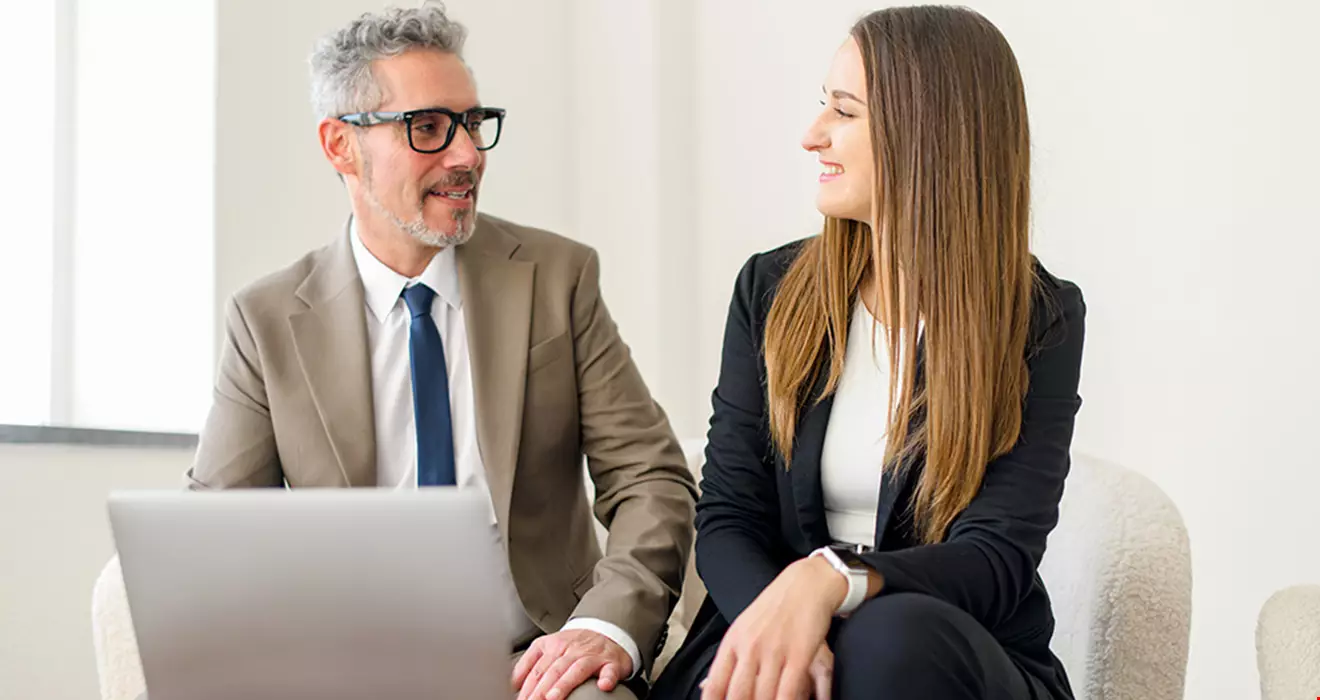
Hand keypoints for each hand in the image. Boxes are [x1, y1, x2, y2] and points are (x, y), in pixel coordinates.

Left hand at [512, 628, 632, 699]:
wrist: (607, 631)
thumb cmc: (575, 645)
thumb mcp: (547, 646)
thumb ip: (528, 663)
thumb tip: (511, 684)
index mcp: (554, 647)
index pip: (537, 670)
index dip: (526, 688)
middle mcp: (572, 650)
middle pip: (553, 670)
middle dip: (540, 690)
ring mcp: (592, 656)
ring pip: (576, 669)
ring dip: (564, 684)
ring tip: (553, 698)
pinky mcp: (611, 663)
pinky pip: (610, 670)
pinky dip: (607, 678)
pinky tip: (603, 685)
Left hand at [700, 555, 845, 699]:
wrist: (805, 584)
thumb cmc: (775, 607)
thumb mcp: (742, 628)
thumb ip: (728, 659)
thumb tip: (707, 686)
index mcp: (733, 642)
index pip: (715, 685)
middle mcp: (750, 648)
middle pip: (738, 695)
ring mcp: (773, 652)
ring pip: (763, 697)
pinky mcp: (799, 656)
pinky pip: (788, 692)